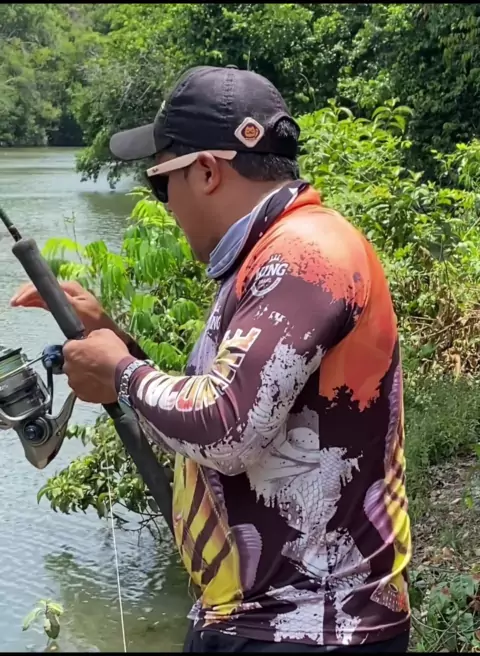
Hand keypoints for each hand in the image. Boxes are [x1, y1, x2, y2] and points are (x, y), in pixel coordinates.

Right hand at [10, 280, 128, 340]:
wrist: (106, 331)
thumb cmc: (95, 321)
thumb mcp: (79, 310)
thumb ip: (63, 301)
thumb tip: (47, 295)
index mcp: (70, 288)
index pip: (45, 285)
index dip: (30, 291)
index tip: (19, 301)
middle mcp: (67, 289)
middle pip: (42, 286)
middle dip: (26, 293)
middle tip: (14, 302)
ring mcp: (66, 296)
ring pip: (42, 292)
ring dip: (29, 297)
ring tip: (16, 303)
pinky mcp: (65, 305)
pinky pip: (47, 300)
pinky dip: (35, 301)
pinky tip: (26, 304)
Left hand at [63, 329, 129, 403]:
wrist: (125, 375)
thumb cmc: (113, 352)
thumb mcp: (104, 333)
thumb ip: (91, 336)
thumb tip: (89, 340)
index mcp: (70, 350)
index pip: (69, 346)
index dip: (80, 347)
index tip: (89, 348)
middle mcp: (67, 367)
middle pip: (71, 364)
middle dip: (80, 363)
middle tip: (95, 362)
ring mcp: (74, 383)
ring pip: (76, 378)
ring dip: (84, 376)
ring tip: (99, 375)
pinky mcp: (82, 396)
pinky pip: (84, 390)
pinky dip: (90, 387)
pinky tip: (101, 384)